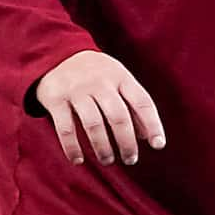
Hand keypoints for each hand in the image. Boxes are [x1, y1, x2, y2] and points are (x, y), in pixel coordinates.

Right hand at [33, 50, 166, 165]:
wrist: (57, 54)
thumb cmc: (96, 74)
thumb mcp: (118, 80)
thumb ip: (132, 105)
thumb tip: (145, 137)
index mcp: (120, 77)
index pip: (142, 102)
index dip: (153, 125)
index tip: (158, 146)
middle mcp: (100, 82)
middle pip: (119, 116)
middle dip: (127, 142)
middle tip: (130, 159)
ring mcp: (76, 90)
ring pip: (93, 124)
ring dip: (103, 148)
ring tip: (108, 160)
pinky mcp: (55, 99)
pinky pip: (66, 128)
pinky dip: (73, 148)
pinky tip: (79, 160)